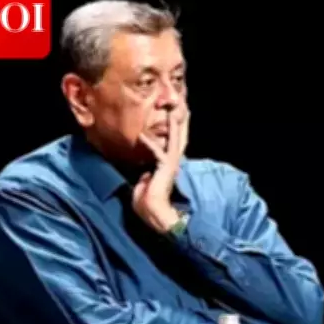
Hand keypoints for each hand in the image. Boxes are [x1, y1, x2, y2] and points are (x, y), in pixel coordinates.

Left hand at [133, 108, 189, 233]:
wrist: (155, 214)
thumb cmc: (147, 206)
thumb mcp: (143, 188)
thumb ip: (146, 178)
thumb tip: (146, 174)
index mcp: (166, 169)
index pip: (168, 148)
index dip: (171, 135)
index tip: (171, 122)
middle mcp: (172, 164)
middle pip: (177, 140)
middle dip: (179, 125)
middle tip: (180, 109)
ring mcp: (172, 164)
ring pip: (175, 140)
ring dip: (175, 125)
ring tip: (175, 110)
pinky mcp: (168, 166)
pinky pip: (162, 149)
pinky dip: (154, 141)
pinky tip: (151, 129)